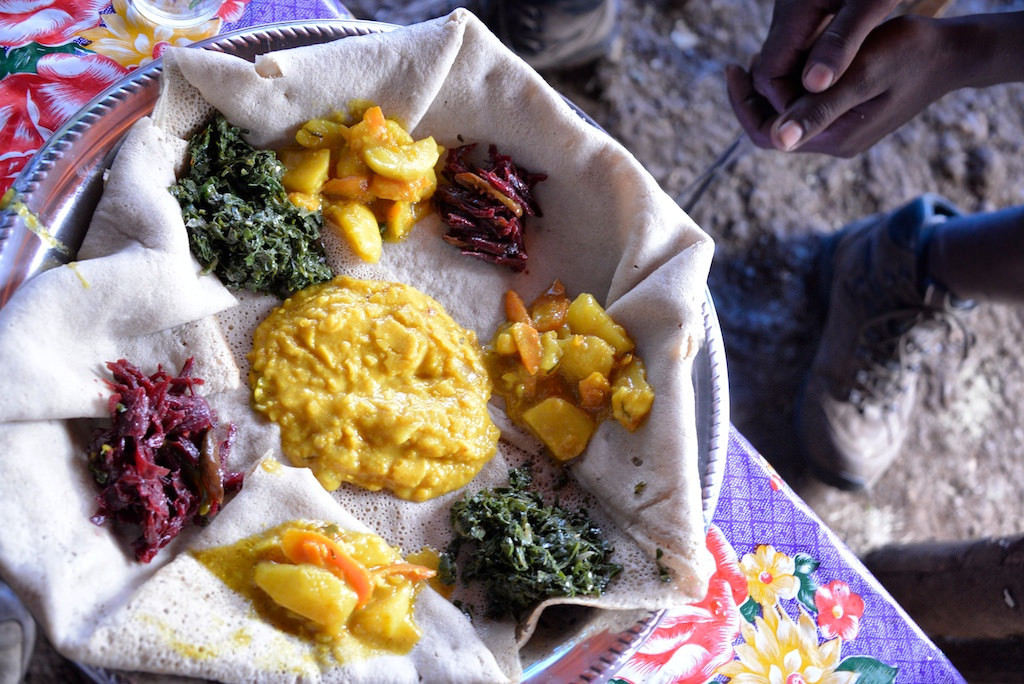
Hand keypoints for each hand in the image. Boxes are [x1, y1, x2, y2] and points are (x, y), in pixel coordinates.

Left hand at [727, 15, 954, 156]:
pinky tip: (795, 59)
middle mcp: (835, 143)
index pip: (767, 135)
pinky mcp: (849, 118)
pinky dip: (794, 86)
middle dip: (755, 96)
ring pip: (789, 117)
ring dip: (774, 89)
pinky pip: (808, 107)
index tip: (733, 67)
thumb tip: (778, 138)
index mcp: (835, 139)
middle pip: (774, 129)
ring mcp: (843, 133)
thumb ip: (819, 108)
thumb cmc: (910, 55)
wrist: (953, 54)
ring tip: (769, 54)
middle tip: (748, 58)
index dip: (743, 104)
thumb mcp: (861, 75)